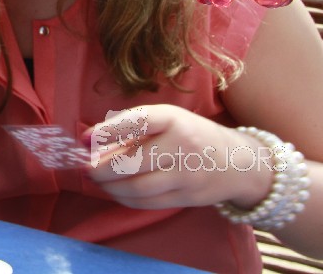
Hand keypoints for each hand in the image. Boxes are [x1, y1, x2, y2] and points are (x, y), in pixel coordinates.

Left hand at [86, 104, 272, 209]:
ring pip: (138, 188)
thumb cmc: (190, 134)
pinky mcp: (188, 198)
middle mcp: (182, 146)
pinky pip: (148, 203)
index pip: (137, 122)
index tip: (84, 138)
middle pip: (132, 162)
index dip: (107, 131)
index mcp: (174, 119)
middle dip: (102, 168)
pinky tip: (115, 191)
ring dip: (110, 186)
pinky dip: (125, 198)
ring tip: (98, 179)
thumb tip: (90, 142)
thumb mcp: (167, 119)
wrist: (238, 162)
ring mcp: (187, 175)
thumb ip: (131, 127)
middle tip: (86, 167)